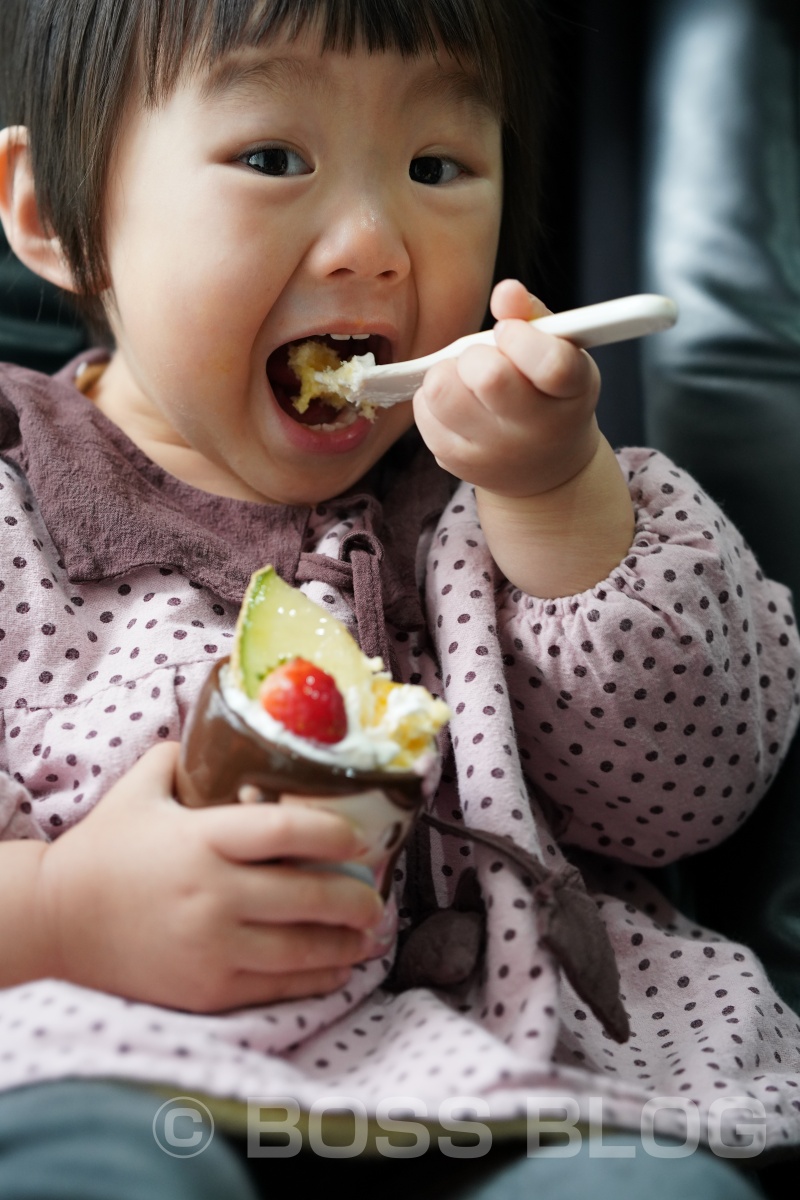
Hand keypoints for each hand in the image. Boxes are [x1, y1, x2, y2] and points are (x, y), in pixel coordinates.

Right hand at [35, 744, 384, 1011]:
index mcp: (202, 840)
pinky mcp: (207, 990)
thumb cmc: (103, 851)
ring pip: (303, 947)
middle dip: (357, 897)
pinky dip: (317, 979)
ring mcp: (212, 946)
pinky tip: (337, 968)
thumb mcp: (140, 790)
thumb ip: (184, 757)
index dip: (335, 832)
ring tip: (368, 933)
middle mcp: (213, 894)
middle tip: (378, 894)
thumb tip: (224, 732)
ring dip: (347, 942)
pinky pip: (279, 987)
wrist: (56, 923)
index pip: (287, 832)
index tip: (361, 836)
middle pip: (310, 895)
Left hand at [413, 279, 600, 498]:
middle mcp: (536, 430)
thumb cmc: (550, 395)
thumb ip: (532, 316)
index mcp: (572, 392)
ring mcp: (493, 451)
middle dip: (477, 355)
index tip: (508, 331)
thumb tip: (506, 291)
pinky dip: (433, 395)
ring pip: (442, 389)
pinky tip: (457, 402)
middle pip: (488, 377)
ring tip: (467, 380)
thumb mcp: (558, 352)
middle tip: (487, 360)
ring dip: (448, 372)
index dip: (522, 338)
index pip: (551, 364)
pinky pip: (423, 408)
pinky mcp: (456, 460)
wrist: (544, 469)